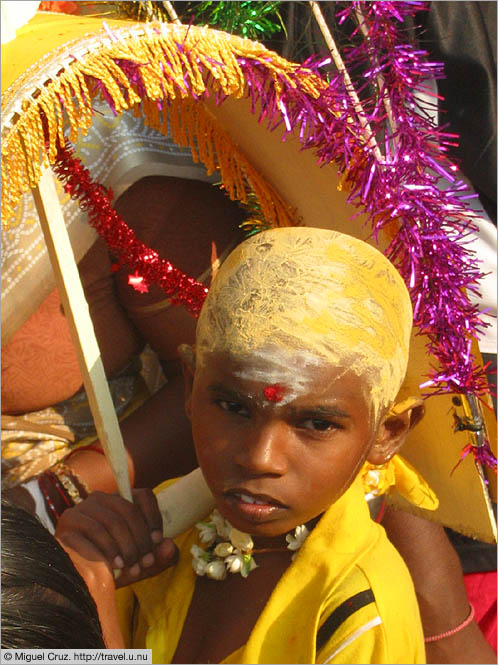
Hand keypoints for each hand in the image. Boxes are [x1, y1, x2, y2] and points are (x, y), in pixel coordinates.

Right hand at [56, 488, 176, 587]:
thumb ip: (159, 556)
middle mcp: (102, 498)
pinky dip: (108, 549)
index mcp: (122, 500)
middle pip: (129, 510)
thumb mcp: (140, 564)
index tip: (157, 541)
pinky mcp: (69, 520)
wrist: (78, 581)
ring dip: (127, 547)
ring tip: (133, 568)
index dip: (154, 517)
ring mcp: (84, 507)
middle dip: (141, 539)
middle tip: (146, 562)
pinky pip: (94, 529)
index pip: (144, 496)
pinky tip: (115, 565)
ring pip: (113, 520)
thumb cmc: (114, 568)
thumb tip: (170, 545)